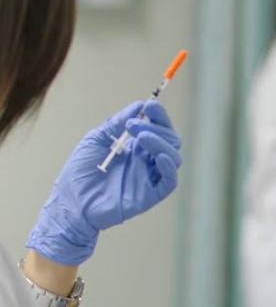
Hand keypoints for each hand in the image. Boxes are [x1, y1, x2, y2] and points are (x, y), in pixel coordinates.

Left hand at [27, 100, 181, 264]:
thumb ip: (117, 123)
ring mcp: (150, 177)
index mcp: (137, 146)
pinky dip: (169, 167)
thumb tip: (139, 105)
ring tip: (140, 138)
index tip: (150, 105)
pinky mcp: (151, 194)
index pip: (159, 127)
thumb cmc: (80, 172)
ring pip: (174, 157)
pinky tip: (160, 156)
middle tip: (132, 126)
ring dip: (161, 143)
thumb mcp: (96, 139)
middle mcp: (147, 160)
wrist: (71, 202)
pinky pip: (170, 181)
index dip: (159, 115)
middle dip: (156, 127)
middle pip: (171, 140)